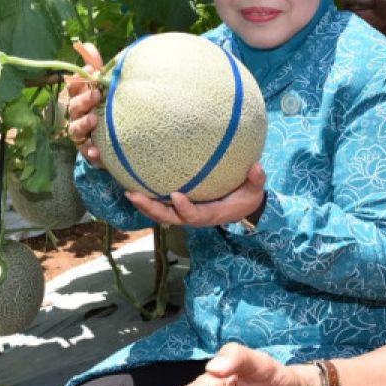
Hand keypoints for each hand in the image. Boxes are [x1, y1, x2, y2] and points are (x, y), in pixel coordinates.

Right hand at [65, 42, 104, 166]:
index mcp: (78, 97)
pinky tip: (96, 151)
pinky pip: (86, 151)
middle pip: (73, 106)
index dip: (79, 79)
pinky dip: (90, 151)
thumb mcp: (101, 86)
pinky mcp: (88, 151)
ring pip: (75, 129)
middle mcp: (76, 115)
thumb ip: (96, 67)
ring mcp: (80, 134)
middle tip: (96, 95)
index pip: (73, 86)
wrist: (112, 138)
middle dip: (83, 100)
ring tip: (94, 120)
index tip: (92, 71)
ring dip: (83, 124)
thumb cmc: (104, 107)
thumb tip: (87, 44)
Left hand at [125, 164, 266, 227]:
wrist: (243, 208)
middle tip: (134, 195)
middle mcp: (195, 217)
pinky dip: (148, 200)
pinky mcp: (180, 208)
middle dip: (151, 208)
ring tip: (128, 192)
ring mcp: (186, 214)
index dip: (185, 208)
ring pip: (162, 214)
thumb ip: (256, 180)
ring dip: (144, 205)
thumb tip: (256, 167)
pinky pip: (162, 207)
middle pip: (170, 218)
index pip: (195, 215)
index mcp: (212, 214)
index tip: (175, 195)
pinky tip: (134, 186)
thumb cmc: (247, 197)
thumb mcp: (256, 190)